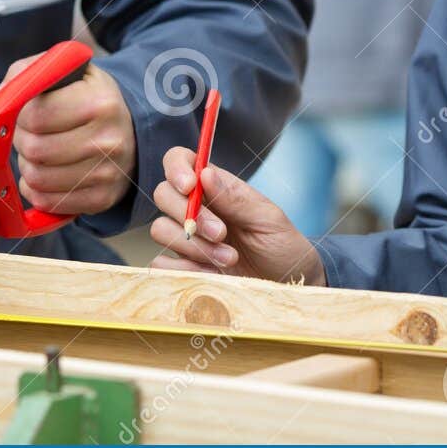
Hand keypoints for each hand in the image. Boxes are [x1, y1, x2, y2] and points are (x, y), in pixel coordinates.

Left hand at [0, 56, 135, 216]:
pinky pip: (47, 201)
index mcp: (100, 102)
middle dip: (22, 140)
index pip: (36, 115)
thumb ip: (29, 73)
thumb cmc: (90, 100)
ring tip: (40, 152)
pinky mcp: (101, 198)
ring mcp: (107, 173)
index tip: (24, 112)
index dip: (18, 115)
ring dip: (28, 166)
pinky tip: (47, 173)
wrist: (130, 133)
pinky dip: (37, 189)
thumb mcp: (69, 73)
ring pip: (37, 178)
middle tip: (30, 133)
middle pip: (34, 149)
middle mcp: (108, 140)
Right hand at [148, 146, 325, 284]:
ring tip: (229, 258)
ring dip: (193, 245)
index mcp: (215, 187)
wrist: (285, 286)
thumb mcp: (268, 219)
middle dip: (188, 214)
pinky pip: (161, 263)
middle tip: (222, 233)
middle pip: (163, 194)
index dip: (176, 168)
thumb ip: (236, 198)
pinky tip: (212, 275)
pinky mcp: (182, 267)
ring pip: (160, 229)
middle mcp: (195, 209)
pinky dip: (184, 269)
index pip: (180, 161)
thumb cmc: (282, 246)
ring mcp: (186, 238)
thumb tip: (204, 173)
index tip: (189, 187)